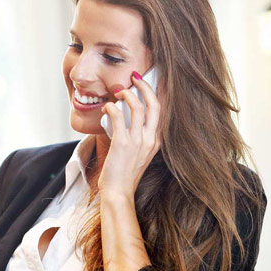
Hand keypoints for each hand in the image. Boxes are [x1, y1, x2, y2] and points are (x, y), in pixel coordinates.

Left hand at [99, 71, 161, 196]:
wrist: (118, 193)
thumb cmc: (124, 174)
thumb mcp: (138, 153)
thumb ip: (137, 136)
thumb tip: (125, 115)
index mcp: (157, 141)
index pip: (163, 111)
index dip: (161, 92)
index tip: (158, 78)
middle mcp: (151, 139)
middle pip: (155, 104)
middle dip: (146, 86)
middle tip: (135, 77)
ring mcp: (138, 141)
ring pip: (138, 107)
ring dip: (127, 94)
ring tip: (119, 91)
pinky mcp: (123, 143)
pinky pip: (118, 116)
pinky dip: (111, 107)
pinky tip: (107, 106)